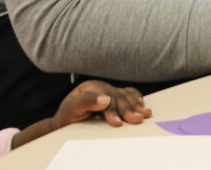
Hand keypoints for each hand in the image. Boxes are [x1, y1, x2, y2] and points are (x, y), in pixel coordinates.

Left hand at [12, 80, 151, 147]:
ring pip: (125, 96)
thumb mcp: (71, 109)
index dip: (113, 109)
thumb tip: (105, 99)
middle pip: (118, 97)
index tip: (117, 122)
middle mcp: (101, 86)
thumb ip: (86, 102)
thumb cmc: (67, 116)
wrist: (66, 120)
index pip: (105, 96)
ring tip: (144, 114)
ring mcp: (109, 90)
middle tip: (136, 120)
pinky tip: (141, 104)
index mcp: (90, 86)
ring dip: (136, 105)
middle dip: (128, 109)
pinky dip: (135, 98)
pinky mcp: (114, 95)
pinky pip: (128, 93)